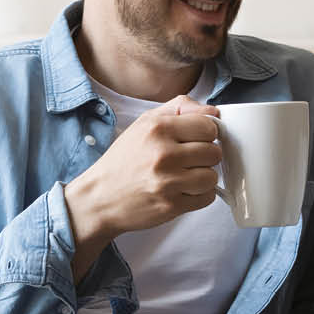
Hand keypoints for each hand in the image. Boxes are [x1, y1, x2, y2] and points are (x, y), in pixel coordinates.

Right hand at [64, 97, 220, 278]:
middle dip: (205, 155)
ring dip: (203, 177)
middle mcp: (163, 154)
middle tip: (189, 159)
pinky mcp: (171, 206)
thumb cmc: (123, 160)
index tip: (197, 139)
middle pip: (214, 152)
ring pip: (212, 176)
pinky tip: (183, 190)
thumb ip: (180, 108)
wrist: (99, 198)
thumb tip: (213, 111)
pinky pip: (207, 197)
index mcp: (158, 129)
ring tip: (186, 175)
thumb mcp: (145, 122)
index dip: (206, 133)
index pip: (208, 126)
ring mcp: (168, 182)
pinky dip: (199, 195)